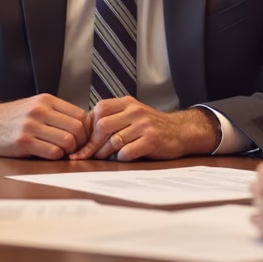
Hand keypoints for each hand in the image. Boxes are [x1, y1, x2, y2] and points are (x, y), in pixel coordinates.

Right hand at [0, 94, 89, 158]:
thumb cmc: (13, 118)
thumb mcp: (36, 106)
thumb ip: (57, 112)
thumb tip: (84, 125)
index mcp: (47, 100)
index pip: (80, 114)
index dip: (85, 129)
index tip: (82, 138)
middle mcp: (40, 110)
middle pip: (77, 128)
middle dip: (80, 142)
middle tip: (74, 148)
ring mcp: (31, 125)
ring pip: (67, 141)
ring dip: (68, 151)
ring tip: (61, 152)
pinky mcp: (24, 142)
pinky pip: (52, 152)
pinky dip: (56, 156)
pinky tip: (49, 154)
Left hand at [68, 97, 220, 161]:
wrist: (180, 131)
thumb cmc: (151, 125)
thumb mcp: (132, 114)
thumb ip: (112, 117)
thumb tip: (84, 132)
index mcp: (127, 103)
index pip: (99, 110)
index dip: (88, 127)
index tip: (82, 141)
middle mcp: (135, 111)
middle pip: (102, 126)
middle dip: (92, 143)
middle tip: (87, 155)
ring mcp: (144, 125)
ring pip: (113, 140)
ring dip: (104, 153)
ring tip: (102, 158)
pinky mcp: (152, 140)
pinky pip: (127, 151)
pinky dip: (121, 158)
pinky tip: (122, 158)